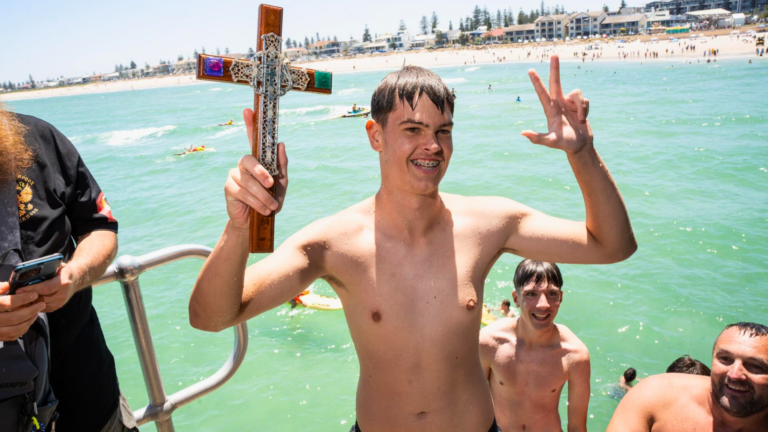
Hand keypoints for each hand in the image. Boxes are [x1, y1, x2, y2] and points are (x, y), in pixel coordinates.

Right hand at [0, 282, 45, 340]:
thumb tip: (10, 284)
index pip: (7, 303)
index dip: (22, 299)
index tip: (34, 294)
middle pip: (14, 318)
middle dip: (30, 310)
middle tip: (41, 304)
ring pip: (15, 329)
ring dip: (29, 320)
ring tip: (37, 312)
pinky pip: (13, 336)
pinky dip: (23, 329)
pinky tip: (29, 321)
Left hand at [16, 263, 75, 312]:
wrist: (77, 279)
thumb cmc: (64, 271)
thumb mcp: (58, 266)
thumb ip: (47, 268)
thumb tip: (30, 270)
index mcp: (63, 283)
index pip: (45, 288)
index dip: (31, 289)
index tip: (19, 289)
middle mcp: (63, 294)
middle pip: (41, 298)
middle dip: (27, 297)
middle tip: (15, 295)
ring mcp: (60, 303)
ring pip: (40, 305)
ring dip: (29, 302)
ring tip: (18, 299)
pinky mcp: (57, 307)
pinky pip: (42, 308)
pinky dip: (34, 305)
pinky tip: (27, 301)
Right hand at [224, 109, 288, 228]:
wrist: (257, 222)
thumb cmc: (270, 199)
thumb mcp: (281, 183)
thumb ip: (281, 165)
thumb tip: (281, 144)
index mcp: (258, 160)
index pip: (253, 139)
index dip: (250, 124)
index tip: (248, 110)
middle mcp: (244, 164)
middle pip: (248, 160)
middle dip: (261, 172)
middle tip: (271, 183)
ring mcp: (235, 175)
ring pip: (248, 180)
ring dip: (263, 195)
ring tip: (272, 206)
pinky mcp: (229, 188)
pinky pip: (242, 192)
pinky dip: (256, 202)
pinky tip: (262, 210)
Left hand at [522, 55, 592, 153]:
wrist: (581, 147)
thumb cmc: (565, 144)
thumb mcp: (551, 141)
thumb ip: (538, 138)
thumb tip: (522, 133)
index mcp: (550, 110)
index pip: (542, 93)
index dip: (537, 82)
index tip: (530, 70)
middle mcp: (558, 103)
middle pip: (556, 82)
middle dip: (555, 69)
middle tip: (554, 54)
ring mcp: (569, 103)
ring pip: (576, 93)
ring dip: (581, 107)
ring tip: (580, 120)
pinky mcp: (579, 105)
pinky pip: (584, 100)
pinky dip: (586, 110)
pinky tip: (583, 119)